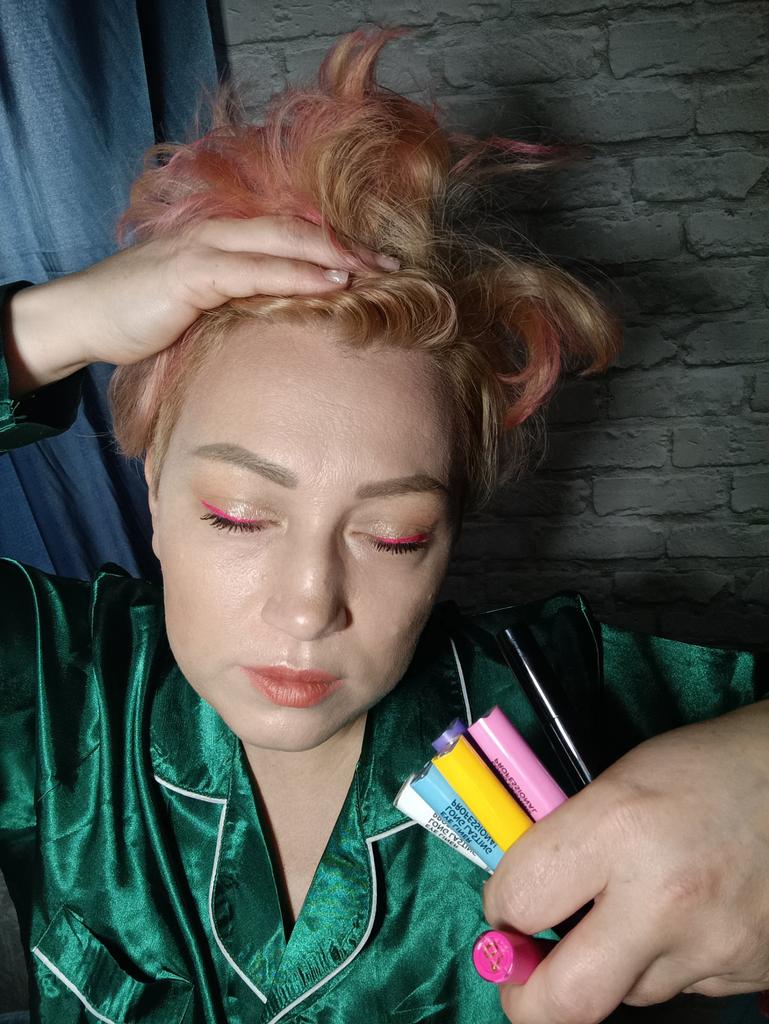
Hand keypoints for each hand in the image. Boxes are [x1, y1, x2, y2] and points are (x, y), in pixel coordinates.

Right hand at [5, 216, 396, 395]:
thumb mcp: (201, 304)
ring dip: (336, 254)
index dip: (336, 241)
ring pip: (284, 241)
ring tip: (379, 270)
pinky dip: (298, 273)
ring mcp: (206, 246)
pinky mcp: (193, 273)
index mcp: (224, 236)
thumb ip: (240, 299)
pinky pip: (256, 269)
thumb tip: (283, 318)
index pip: (291, 231)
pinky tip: (332, 281)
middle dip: (350, 243)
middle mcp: (219, 230)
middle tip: (396, 263)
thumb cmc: (142, 313)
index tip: (378, 261)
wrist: (84, 317)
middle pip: (298, 228)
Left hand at [483, 701, 768, 1023]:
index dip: (501, 906)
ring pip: (627, 995)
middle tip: (521, 978)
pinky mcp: (747, 973)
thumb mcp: (615, 781)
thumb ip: (564, 841)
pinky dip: (663, 962)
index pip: (522, 900)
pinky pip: (681, 988)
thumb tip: (521, 899)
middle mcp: (663, 899)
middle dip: (528, 998)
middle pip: (567, 1000)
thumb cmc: (702, 767)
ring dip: (607, 968)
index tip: (505, 906)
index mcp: (618, 827)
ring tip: (625, 914)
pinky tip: (680, 918)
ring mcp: (712, 947)